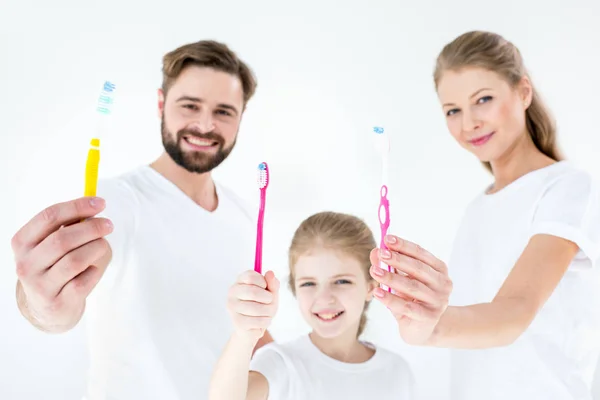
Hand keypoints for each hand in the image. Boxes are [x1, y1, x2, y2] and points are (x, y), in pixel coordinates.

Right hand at [12, 197, 113, 331]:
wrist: (47, 308)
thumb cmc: (54, 266)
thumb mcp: (52, 244)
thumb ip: (68, 225)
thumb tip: (94, 206)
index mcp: (22, 242)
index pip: (49, 217)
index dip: (77, 206)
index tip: (100, 203)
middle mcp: (26, 264)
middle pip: (63, 239)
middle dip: (92, 228)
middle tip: (109, 225)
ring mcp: (40, 286)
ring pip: (75, 260)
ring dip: (96, 248)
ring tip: (103, 245)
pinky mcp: (58, 302)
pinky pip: (84, 281)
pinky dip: (94, 270)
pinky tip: (93, 268)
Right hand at [227, 270, 278, 343]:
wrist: (253, 327)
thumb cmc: (262, 305)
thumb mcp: (271, 292)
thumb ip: (272, 283)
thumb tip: (270, 273)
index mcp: (240, 280)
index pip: (251, 277)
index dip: (264, 282)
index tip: (266, 288)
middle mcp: (233, 292)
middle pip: (253, 292)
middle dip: (269, 299)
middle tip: (270, 302)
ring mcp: (233, 307)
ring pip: (257, 309)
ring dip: (269, 312)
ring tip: (267, 313)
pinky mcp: (237, 322)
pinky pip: (258, 321)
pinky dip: (266, 321)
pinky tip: (262, 321)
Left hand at [369, 235, 451, 344]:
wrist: (422, 329)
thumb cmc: (411, 299)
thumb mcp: (401, 280)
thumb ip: (389, 265)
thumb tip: (375, 252)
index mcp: (439, 270)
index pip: (421, 254)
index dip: (404, 246)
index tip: (387, 239)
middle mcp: (443, 284)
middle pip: (418, 268)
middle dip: (397, 259)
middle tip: (380, 253)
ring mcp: (438, 302)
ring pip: (412, 287)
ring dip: (391, 278)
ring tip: (374, 271)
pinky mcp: (429, 318)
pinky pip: (407, 307)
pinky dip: (390, 299)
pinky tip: (377, 292)